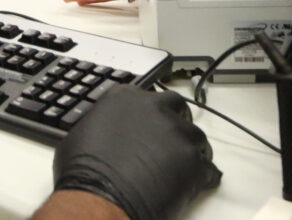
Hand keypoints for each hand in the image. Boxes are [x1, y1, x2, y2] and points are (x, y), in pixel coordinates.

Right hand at [53, 86, 221, 219]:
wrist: (100, 196)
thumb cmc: (84, 170)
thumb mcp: (81, 132)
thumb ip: (103, 124)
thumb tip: (106, 134)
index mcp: (126, 98)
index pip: (148, 95)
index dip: (152, 112)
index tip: (152, 122)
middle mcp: (155, 109)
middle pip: (179, 108)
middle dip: (178, 122)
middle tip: (171, 141)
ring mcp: (177, 134)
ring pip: (197, 138)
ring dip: (191, 150)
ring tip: (182, 168)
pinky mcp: (194, 162)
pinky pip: (209, 169)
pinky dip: (203, 177)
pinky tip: (193, 185)